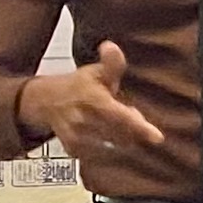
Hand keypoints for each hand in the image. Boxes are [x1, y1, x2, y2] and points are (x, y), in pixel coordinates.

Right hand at [24, 41, 166, 171]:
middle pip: (122, 134)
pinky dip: (112, 149)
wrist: (44, 101)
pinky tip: (111, 137)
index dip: (140, 127)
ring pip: (114, 146)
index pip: (120, 116)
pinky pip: (102, 155)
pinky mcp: (73, 150)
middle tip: (130, 116)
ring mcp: (77, 137)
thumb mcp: (96, 71)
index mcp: (93, 100)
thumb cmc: (78, 85)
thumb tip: (111, 46)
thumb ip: (111, 63)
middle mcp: (83, 121)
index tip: (158, 138)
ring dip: (124, 138)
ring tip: (116, 123)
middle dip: (134, 129)